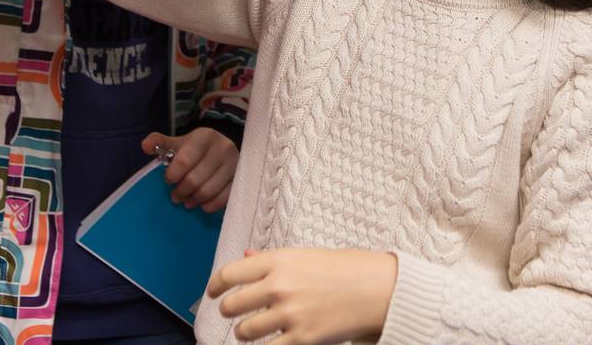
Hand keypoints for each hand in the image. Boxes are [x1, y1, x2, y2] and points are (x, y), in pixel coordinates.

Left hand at [141, 128, 237, 210]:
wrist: (222, 150)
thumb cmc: (196, 149)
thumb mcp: (180, 143)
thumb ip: (161, 143)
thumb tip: (145, 146)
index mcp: (205, 137)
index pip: (184, 160)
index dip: (172, 175)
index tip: (168, 180)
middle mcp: (223, 148)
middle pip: (195, 179)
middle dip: (181, 191)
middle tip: (175, 196)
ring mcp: (234, 164)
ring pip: (208, 191)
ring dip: (193, 200)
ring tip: (187, 201)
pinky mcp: (240, 179)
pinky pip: (223, 199)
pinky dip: (209, 205)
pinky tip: (202, 204)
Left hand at [209, 247, 397, 343]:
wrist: (379, 288)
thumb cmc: (346, 268)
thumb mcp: (305, 255)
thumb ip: (270, 260)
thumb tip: (244, 258)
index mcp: (279, 260)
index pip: (228, 274)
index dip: (214, 287)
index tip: (212, 294)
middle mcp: (279, 286)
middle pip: (231, 306)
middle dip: (230, 312)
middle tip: (237, 314)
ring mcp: (289, 314)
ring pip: (244, 332)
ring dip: (245, 333)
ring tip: (255, 330)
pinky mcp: (302, 339)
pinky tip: (273, 341)